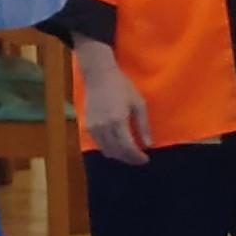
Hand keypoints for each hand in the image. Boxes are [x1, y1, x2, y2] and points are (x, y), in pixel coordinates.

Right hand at [80, 42, 151, 165]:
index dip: (137, 157)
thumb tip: (148, 144)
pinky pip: (99, 145)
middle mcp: (104, 127)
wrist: (98, 75)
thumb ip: (143, 125)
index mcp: (118, 121)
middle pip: (117, 152)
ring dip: (119, 155)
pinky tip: (117, 146)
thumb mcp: (138, 103)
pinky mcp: (87, 126)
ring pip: (107, 151)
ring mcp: (94, 128)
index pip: (128, 148)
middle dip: (129, 159)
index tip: (146, 159)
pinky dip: (109, 149)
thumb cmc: (122, 86)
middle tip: (139, 159)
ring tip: (129, 154)